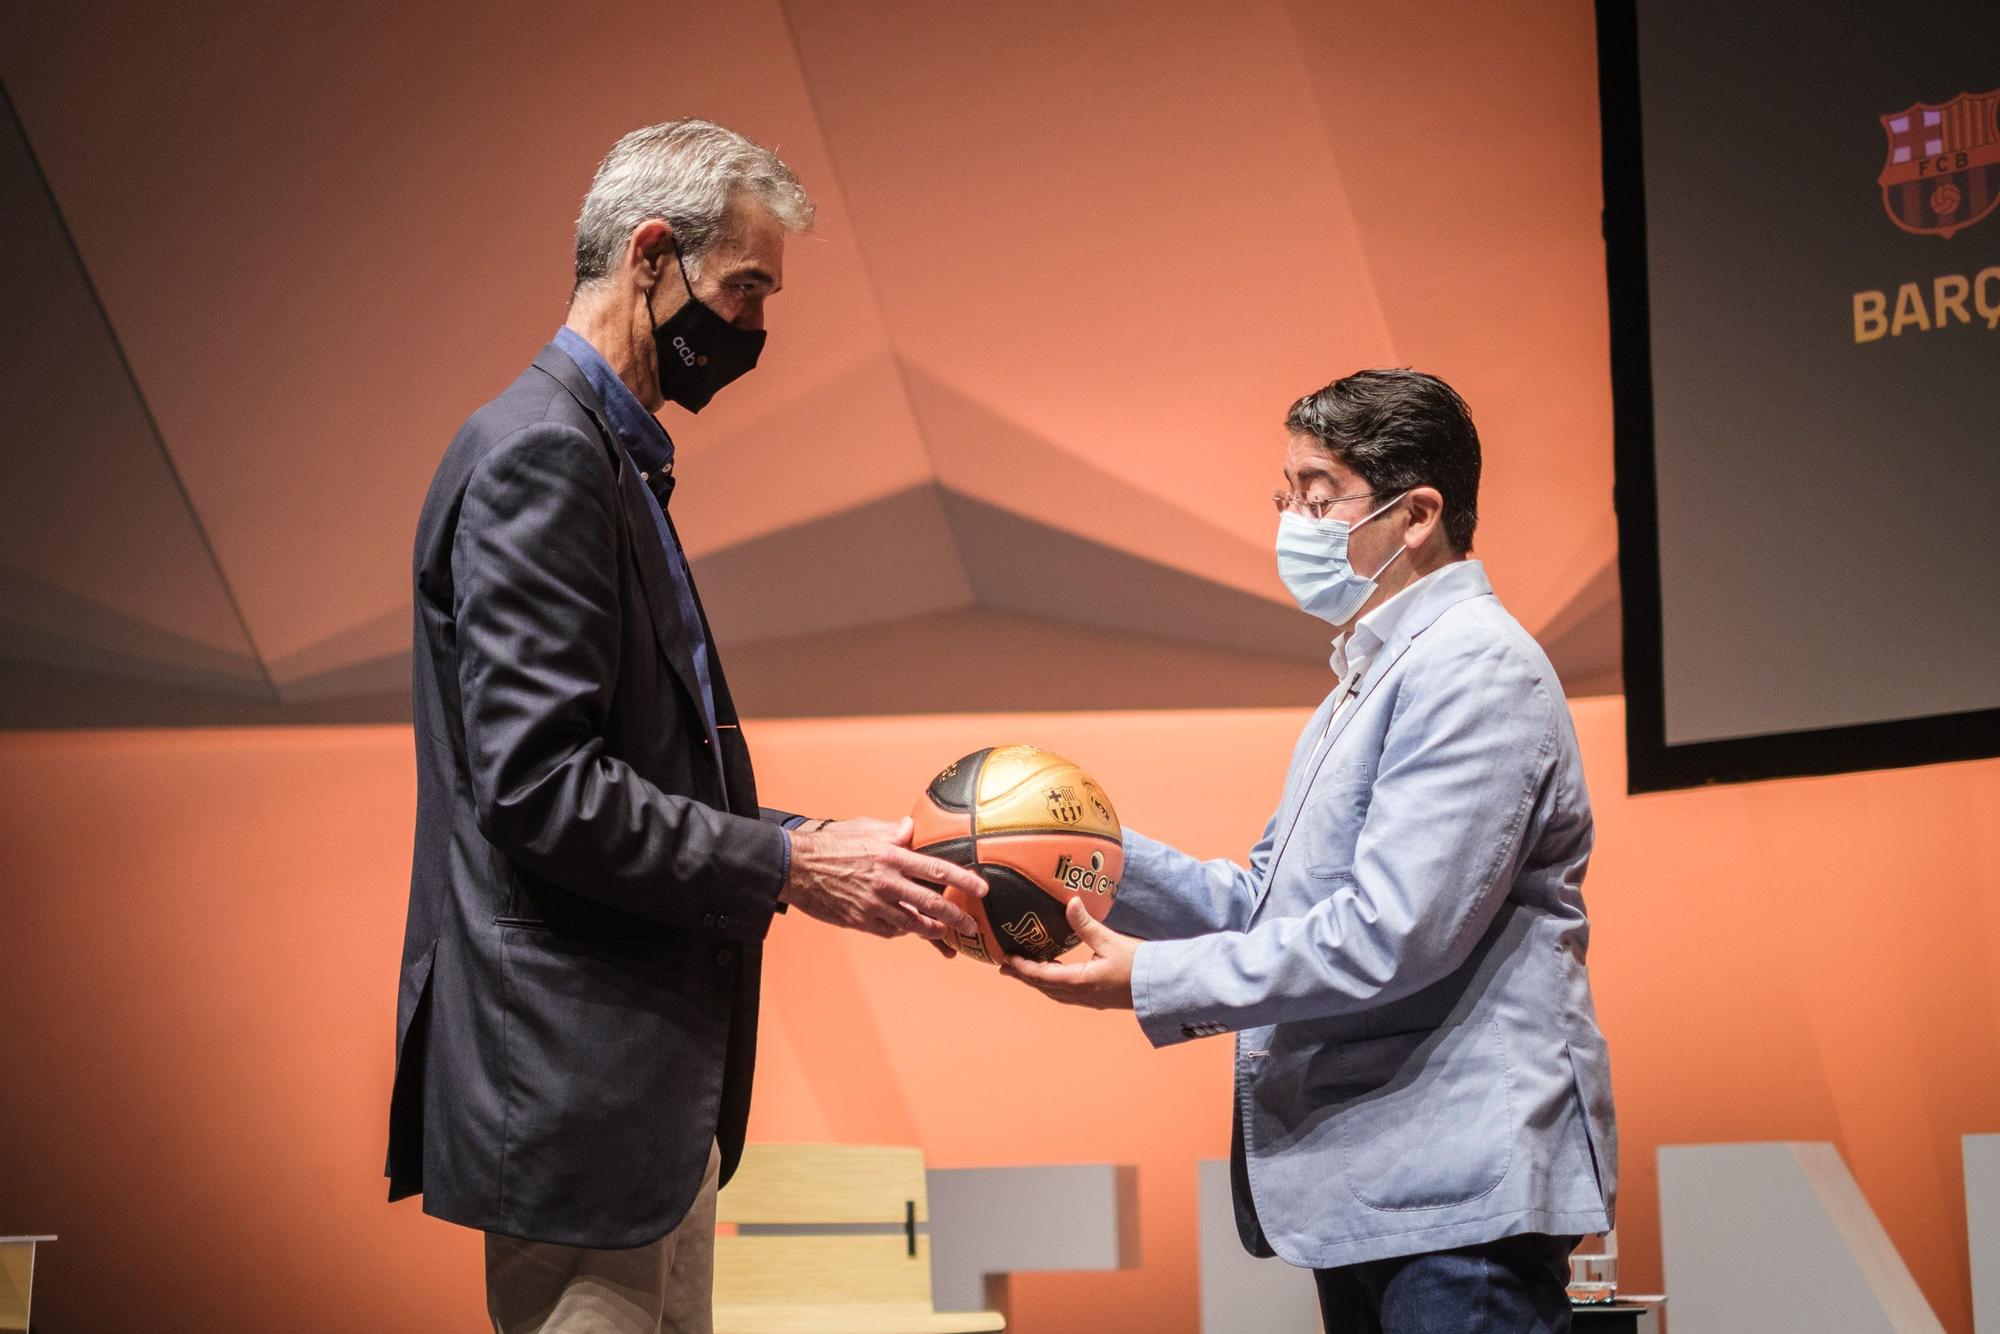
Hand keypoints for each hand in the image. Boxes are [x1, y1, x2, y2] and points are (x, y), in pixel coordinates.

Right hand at [782, 816, 986, 940]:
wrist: (794, 866)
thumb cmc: (831, 844)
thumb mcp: (864, 829)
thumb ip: (892, 831)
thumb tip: (911, 827)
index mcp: (890, 856)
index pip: (935, 869)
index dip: (962, 879)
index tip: (982, 888)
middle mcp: (886, 882)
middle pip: (931, 904)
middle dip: (956, 917)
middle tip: (971, 924)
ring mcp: (873, 905)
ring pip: (912, 924)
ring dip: (932, 930)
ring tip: (945, 933)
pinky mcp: (860, 921)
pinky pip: (889, 931)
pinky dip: (901, 930)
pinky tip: (908, 928)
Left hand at [1002, 897, 1136, 1009]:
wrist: (1162, 986)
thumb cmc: (1138, 964)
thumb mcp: (1110, 940)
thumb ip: (1086, 924)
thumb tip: (1070, 902)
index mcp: (1079, 981)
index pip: (1041, 975)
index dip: (1022, 967)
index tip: (1006, 957)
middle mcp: (1080, 994)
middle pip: (1044, 986)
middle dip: (1023, 976)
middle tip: (1005, 966)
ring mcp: (1089, 1000)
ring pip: (1054, 992)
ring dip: (1037, 981)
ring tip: (1024, 970)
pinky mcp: (1097, 999)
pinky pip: (1066, 994)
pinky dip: (1052, 984)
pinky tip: (1054, 975)